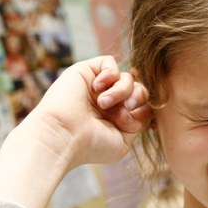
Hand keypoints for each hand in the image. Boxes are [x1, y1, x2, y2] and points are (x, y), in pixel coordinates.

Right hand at [30, 56, 151, 167]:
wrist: (63, 136)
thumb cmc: (90, 145)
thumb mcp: (123, 141)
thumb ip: (138, 122)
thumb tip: (143, 104)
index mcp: (117, 117)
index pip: (142, 104)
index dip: (143, 109)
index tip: (130, 123)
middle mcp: (108, 100)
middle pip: (139, 88)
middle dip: (138, 98)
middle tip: (126, 108)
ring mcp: (97, 86)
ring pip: (127, 77)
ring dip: (121, 90)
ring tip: (104, 103)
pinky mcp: (85, 71)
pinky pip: (109, 61)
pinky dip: (110, 73)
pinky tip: (98, 88)